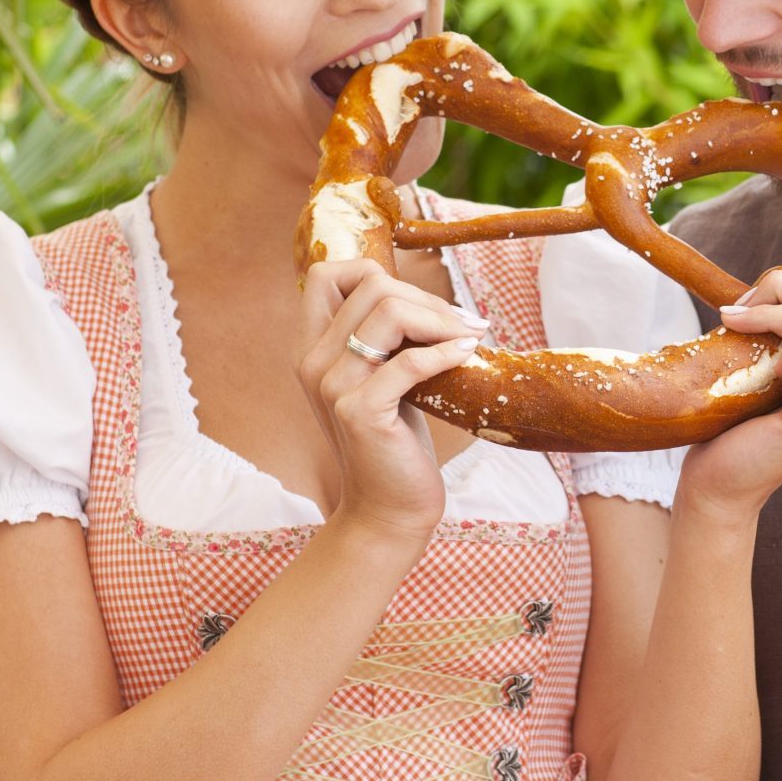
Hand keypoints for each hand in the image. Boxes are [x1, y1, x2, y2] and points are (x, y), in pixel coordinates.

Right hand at [298, 259, 486, 546]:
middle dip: (427, 298)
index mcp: (312, 347)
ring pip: (389, 312)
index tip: (419, 304)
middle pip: (371, 285)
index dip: (374, 272)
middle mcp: (313, 361)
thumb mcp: (380, 378)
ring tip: (469, 338)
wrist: (388, 508)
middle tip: (462, 325)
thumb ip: (381, 338)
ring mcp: (333, 386)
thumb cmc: (395, 439)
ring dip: (441, 319)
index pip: (325, 273)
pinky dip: (446, 352)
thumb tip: (423, 295)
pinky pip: (409, 361)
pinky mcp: (359, 412)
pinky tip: (467, 355)